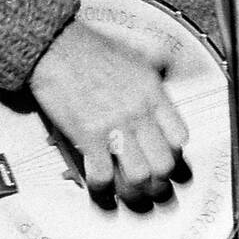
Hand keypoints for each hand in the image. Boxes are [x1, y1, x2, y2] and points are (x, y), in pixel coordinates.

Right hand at [29, 19, 188, 203]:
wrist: (57, 46)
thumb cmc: (92, 49)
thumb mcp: (138, 56)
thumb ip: (155, 71)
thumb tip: (167, 69)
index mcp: (154, 93)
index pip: (180, 136)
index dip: (175, 154)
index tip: (166, 159)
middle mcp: (139, 111)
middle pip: (164, 162)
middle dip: (159, 181)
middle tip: (151, 187)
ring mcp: (115, 125)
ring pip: (139, 174)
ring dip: (133, 189)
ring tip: (127, 192)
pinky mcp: (87, 135)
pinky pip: (102, 174)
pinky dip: (102, 186)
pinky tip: (99, 184)